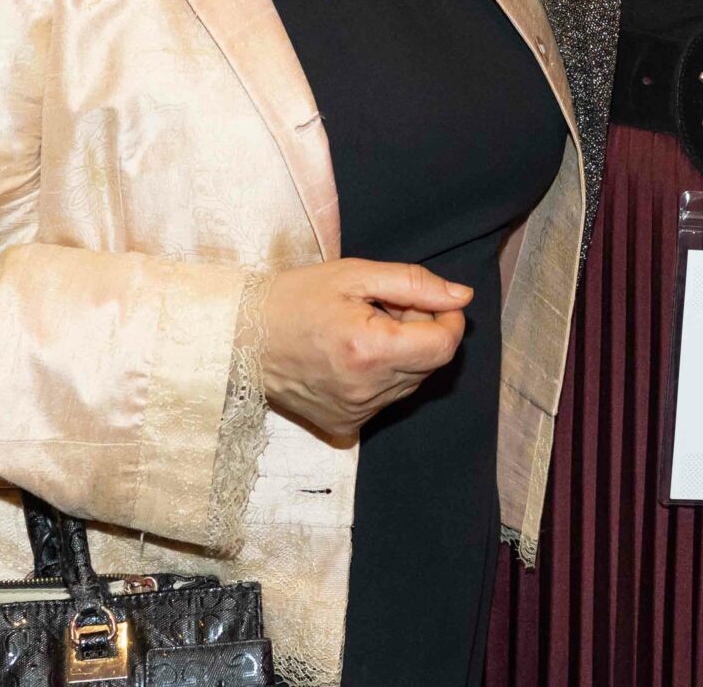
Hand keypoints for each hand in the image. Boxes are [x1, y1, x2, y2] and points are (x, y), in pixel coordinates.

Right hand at [258, 259, 471, 441]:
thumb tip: (463, 297)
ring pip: (409, 382)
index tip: (428, 301)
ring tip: (361, 330)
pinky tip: (349, 356)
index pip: (444, 345)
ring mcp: (355, 414)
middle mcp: (366, 391)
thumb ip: (415, 284)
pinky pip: (384, 400)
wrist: (239, 337)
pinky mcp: (343, 427)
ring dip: (401, 353)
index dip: (447, 318)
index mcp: (370, 351)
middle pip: (429, 363)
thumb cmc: (294, 297)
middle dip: (420, 331)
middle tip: (384, 308)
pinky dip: (380, 376)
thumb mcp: (354, 275)